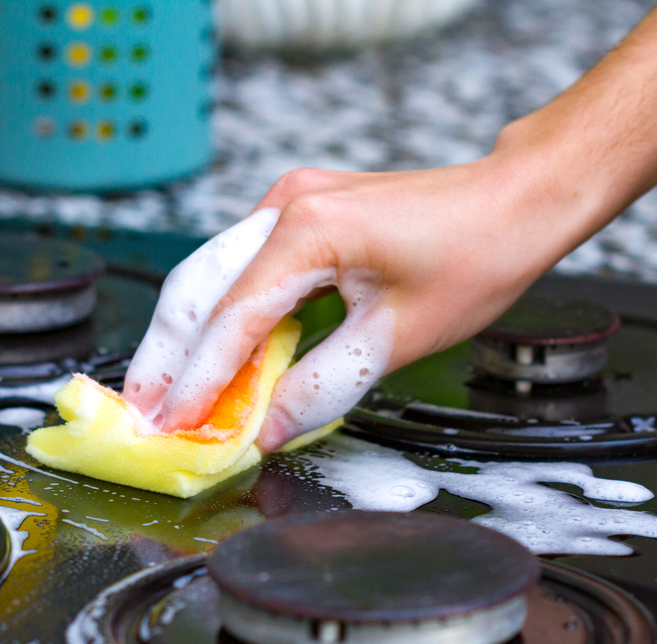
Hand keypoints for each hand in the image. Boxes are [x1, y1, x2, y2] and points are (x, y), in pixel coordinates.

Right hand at [124, 159, 587, 450]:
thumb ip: (322, 387)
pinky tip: (217, 356)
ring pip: (214, 275)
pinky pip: (245, 268)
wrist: (515, 202)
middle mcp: (286, 207)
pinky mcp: (305, 213)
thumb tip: (268, 428)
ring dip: (189, 336)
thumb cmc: (475, 257)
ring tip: (166, 393)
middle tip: (142, 414)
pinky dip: (226, 315)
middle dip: (166, 356)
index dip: (197, 383)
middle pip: (197, 288)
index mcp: (308, 232)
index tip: (171, 428)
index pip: (230, 322)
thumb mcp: (396, 340)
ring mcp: (292, 203)